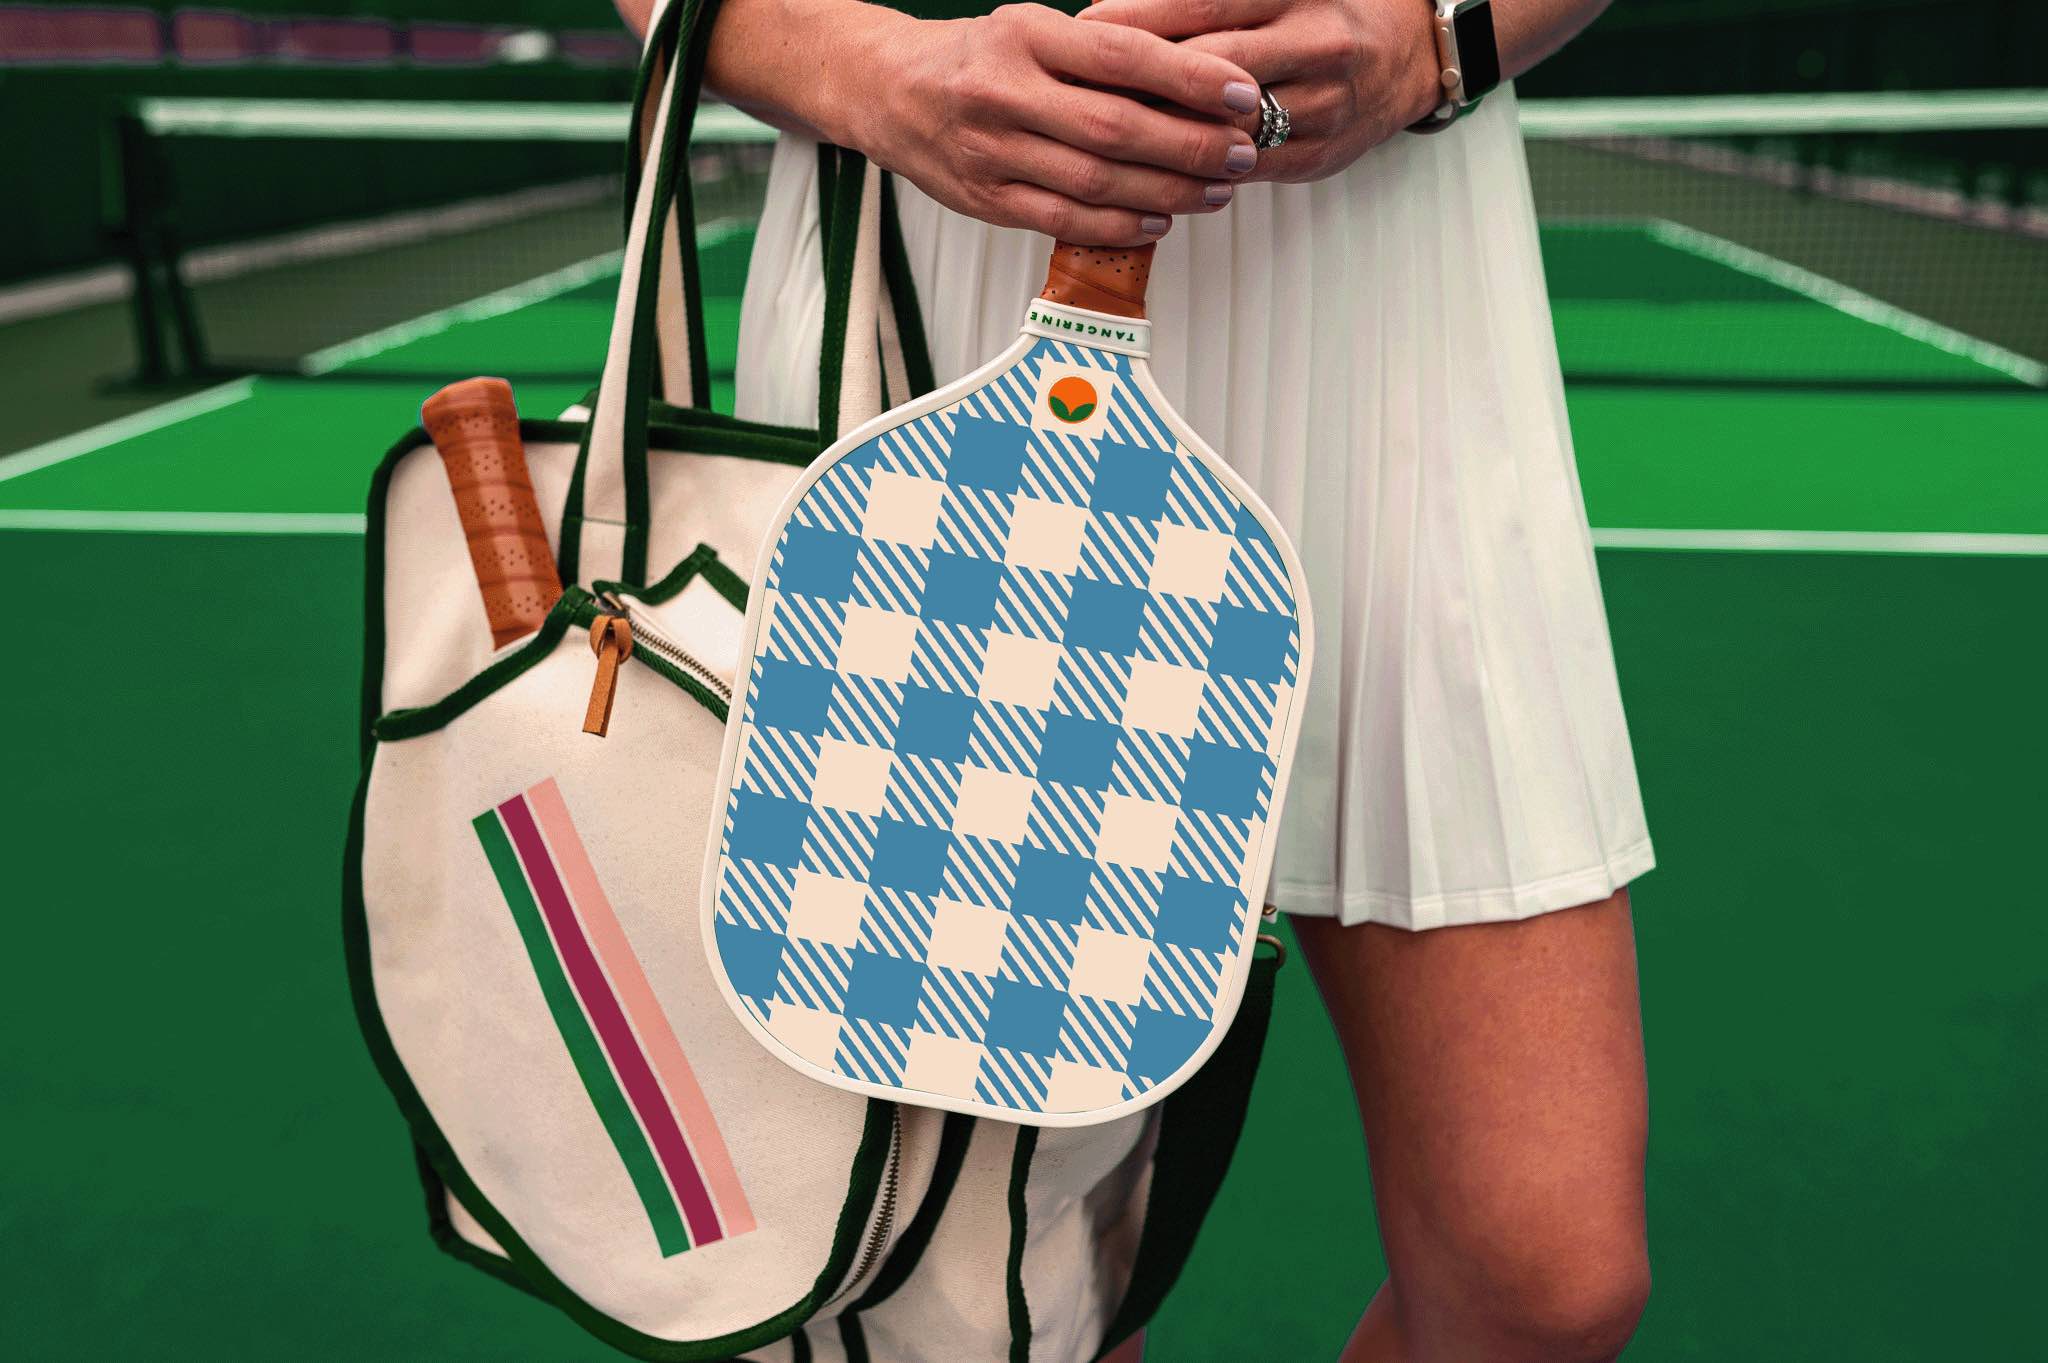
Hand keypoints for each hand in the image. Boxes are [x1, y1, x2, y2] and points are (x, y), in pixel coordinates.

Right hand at [837, 3, 1264, 245]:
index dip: (1191, 79)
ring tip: (1215, 190)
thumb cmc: (977, 58)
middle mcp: (1005, 93)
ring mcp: (992, 152)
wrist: (887, 90)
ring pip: (1096, 183)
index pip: (1123, 57)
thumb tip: (1194, 78)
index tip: (1241, 93)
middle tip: (1242, 153)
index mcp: (1025, 36)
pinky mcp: (986, 199)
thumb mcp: (1033, 29)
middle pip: (1117, 128)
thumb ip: (1100, 52)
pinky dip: (1119, 226)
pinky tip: (1159, 221)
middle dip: (1191, 145)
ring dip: (1167, 192)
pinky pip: (1064, 221)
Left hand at [1081, 0, 1444, 183]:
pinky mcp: (1320, 155)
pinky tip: (1156, 168)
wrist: (1410, 54)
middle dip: (1142, 80)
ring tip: (1108, 133)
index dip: (1140, 18)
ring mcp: (1324, 105)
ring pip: (1228, 127)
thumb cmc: (1327, 11)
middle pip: (1210, 67)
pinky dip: (1199, 169)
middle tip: (1083, 88)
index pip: (1204, 5)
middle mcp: (1316, 44)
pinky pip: (1248, 169)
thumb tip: (1116, 6)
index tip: (1086, 26)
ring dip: (1165, 134)